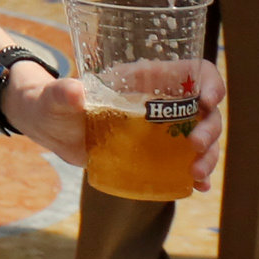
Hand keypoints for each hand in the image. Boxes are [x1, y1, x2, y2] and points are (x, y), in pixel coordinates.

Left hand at [11, 58, 224, 189]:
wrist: (48, 128)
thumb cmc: (52, 101)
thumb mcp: (55, 96)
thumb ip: (62, 93)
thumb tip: (75, 92)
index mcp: (146, 78)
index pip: (195, 72)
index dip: (210, 83)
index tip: (209, 101)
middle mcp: (161, 102)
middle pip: (205, 111)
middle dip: (210, 128)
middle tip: (195, 146)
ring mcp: (162, 128)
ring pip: (202, 138)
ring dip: (209, 156)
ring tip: (196, 174)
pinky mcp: (156, 152)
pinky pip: (186, 162)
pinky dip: (198, 174)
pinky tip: (199, 186)